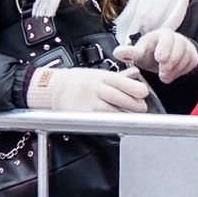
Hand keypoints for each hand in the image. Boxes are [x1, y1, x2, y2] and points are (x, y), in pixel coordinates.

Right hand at [26, 65, 150, 113]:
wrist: (54, 88)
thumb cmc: (78, 81)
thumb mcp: (98, 74)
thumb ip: (119, 76)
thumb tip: (136, 73)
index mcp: (101, 77)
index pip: (121, 81)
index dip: (135, 88)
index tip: (144, 93)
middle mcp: (95, 88)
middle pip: (118, 96)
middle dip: (133, 104)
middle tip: (142, 108)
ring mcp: (88, 101)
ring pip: (110, 110)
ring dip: (124, 115)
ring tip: (133, 117)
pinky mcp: (83, 113)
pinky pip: (100, 119)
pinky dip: (111, 121)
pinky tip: (118, 123)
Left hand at [114, 30, 197, 84]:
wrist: (163, 58)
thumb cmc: (149, 53)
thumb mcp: (139, 53)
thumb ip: (129, 53)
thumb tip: (117, 52)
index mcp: (162, 34)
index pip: (167, 37)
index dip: (164, 48)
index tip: (159, 59)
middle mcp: (176, 38)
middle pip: (179, 49)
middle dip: (170, 63)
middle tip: (161, 72)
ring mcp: (186, 46)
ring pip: (186, 58)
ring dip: (174, 70)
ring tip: (163, 74)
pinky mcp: (193, 56)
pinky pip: (190, 65)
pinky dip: (180, 72)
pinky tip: (172, 73)